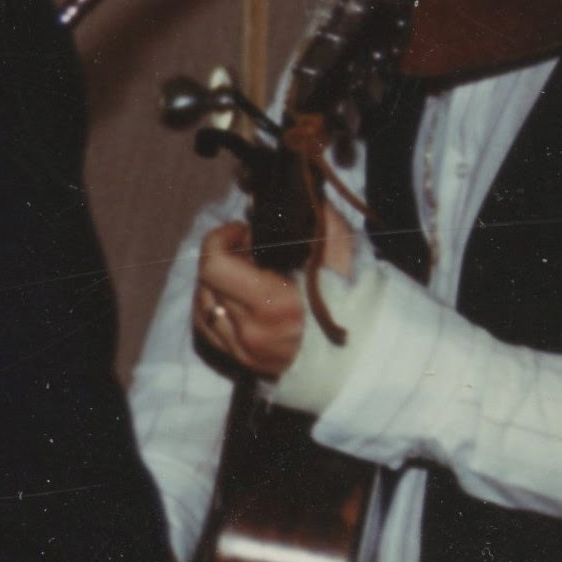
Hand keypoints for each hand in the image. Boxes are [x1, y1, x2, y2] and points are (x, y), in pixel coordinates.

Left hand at [193, 202, 354, 379]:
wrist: (359, 348)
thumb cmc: (351, 296)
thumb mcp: (339, 250)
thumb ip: (310, 219)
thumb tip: (270, 200)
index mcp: (275, 306)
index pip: (214, 265)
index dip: (221, 239)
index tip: (241, 231)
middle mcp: (252, 332)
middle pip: (207, 280)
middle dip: (221, 257)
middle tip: (246, 250)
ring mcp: (242, 351)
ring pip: (202, 303)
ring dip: (215, 282)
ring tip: (243, 274)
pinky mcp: (238, 361)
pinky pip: (206, 326)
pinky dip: (213, 305)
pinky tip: (234, 296)